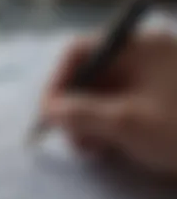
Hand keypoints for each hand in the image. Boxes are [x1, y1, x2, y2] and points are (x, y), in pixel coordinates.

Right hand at [41, 31, 176, 173]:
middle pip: (87, 76)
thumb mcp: (129, 122)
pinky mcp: (151, 102)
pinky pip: (114, 109)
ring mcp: (146, 81)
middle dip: (72, 108)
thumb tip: (47, 110)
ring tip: (90, 150)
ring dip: (86, 122)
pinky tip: (106, 148)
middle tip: (71, 139)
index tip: (48, 113)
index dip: (57, 81)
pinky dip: (103, 128)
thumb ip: (82, 114)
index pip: (78, 53)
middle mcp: (139, 58)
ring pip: (98, 96)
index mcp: (136, 48)